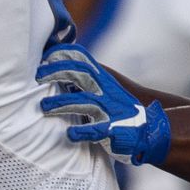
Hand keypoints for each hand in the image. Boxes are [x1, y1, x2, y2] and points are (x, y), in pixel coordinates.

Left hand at [36, 43, 170, 165]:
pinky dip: (83, 131)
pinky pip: (98, 130)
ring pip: (86, 102)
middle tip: (37, 77)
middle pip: (82, 75)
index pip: (83, 60)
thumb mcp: (103, 89)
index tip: (44, 56)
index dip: (64, 55)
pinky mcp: (115, 130)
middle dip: (58, 72)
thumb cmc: (117, 108)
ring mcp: (111, 110)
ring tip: (44, 106)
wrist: (152, 130)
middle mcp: (106, 92)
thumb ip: (83, 78)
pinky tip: (69, 134)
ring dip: (63, 103)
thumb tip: (57, 63)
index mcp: (102, 81)